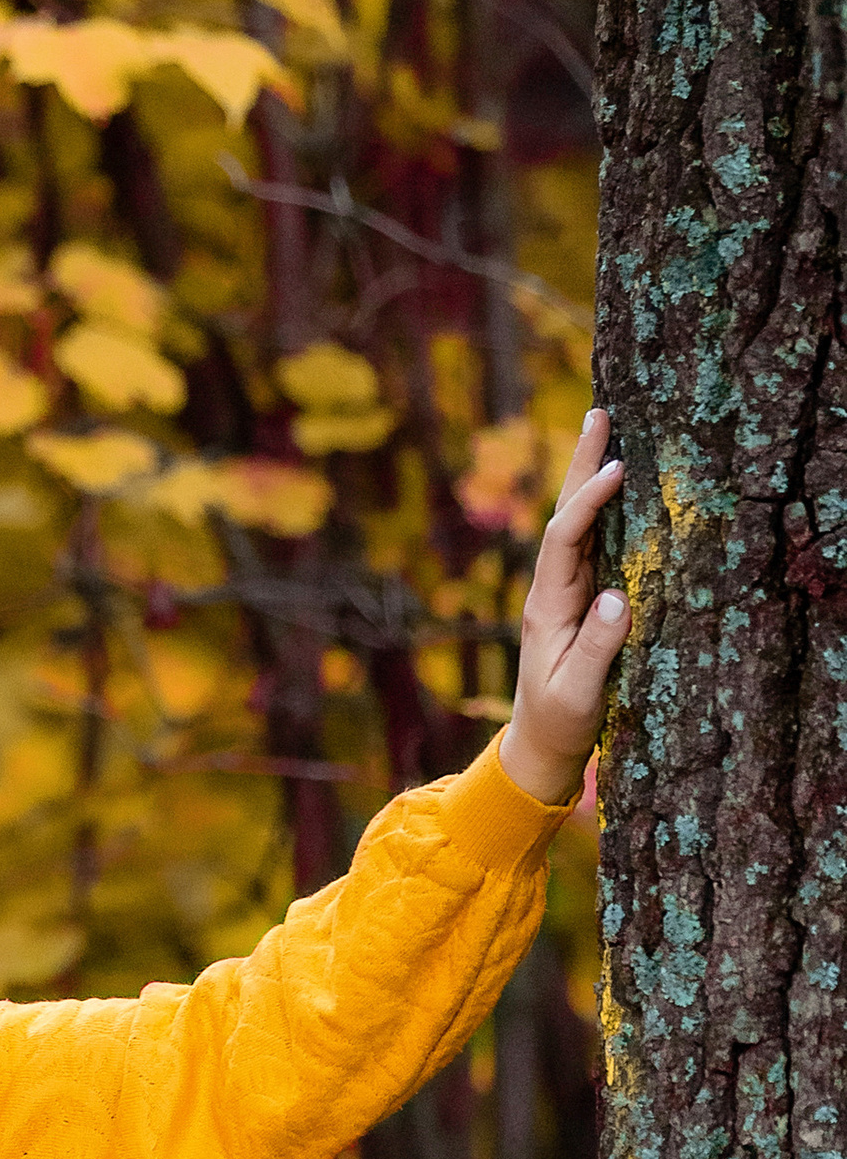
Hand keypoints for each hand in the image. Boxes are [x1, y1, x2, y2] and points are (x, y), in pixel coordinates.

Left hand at [497, 408, 629, 804]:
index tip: (616, 469)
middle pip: (565, 514)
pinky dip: (605, 510)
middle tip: (599, 414)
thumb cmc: (560, 721)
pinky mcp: (582, 600)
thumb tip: (618, 597)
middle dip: (581, 465)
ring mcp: (566, 591)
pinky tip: (618, 485)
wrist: (540, 743)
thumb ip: (599, 646)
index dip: (589, 502)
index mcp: (546, 605)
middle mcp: (551, 588)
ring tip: (607, 431)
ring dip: (591, 478)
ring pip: (580, 523)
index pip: (565, 539)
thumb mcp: (579, 691)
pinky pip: (595, 544)